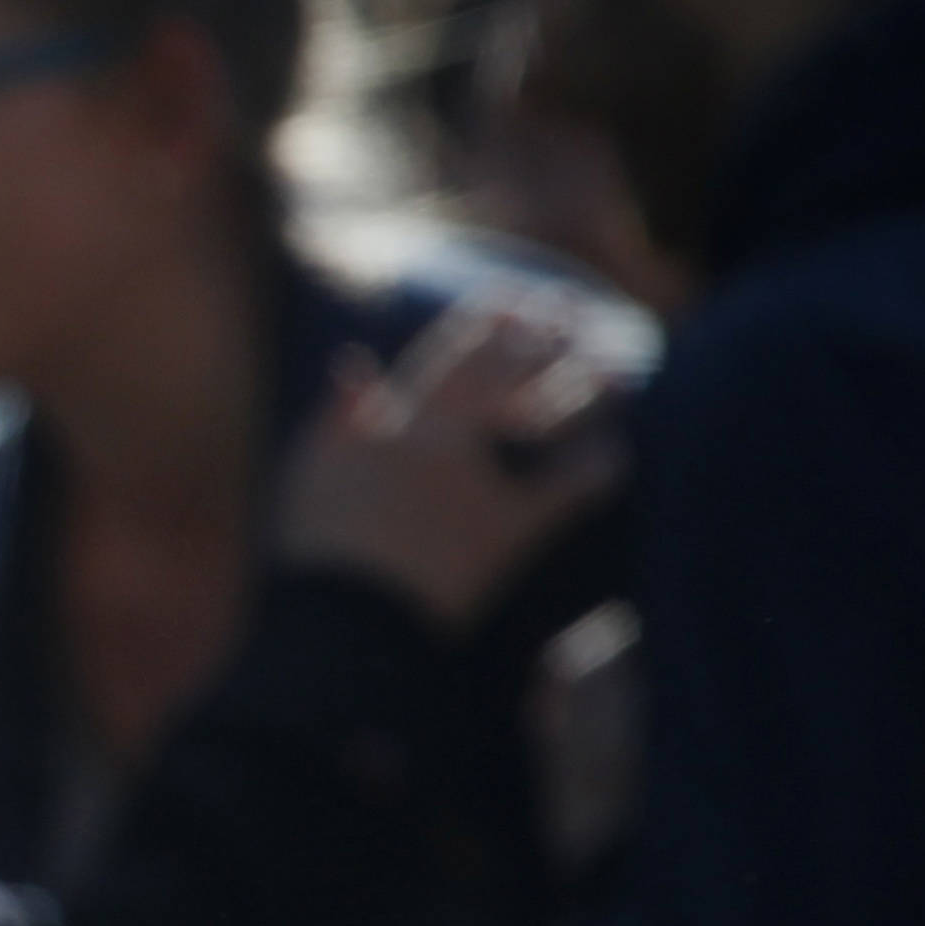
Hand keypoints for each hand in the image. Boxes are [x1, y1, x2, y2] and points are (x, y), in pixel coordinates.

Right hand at [275, 296, 632, 632]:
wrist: (335, 624)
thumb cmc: (311, 548)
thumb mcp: (308, 469)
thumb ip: (336, 414)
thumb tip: (353, 362)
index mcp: (389, 416)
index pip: (454, 350)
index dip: (493, 319)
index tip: (518, 301)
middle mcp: (439, 437)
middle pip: (506, 368)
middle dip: (545, 335)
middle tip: (575, 314)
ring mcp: (476, 482)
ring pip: (546, 413)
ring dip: (584, 387)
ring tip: (617, 372)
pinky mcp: (505, 533)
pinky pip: (568, 490)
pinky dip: (594, 470)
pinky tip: (612, 455)